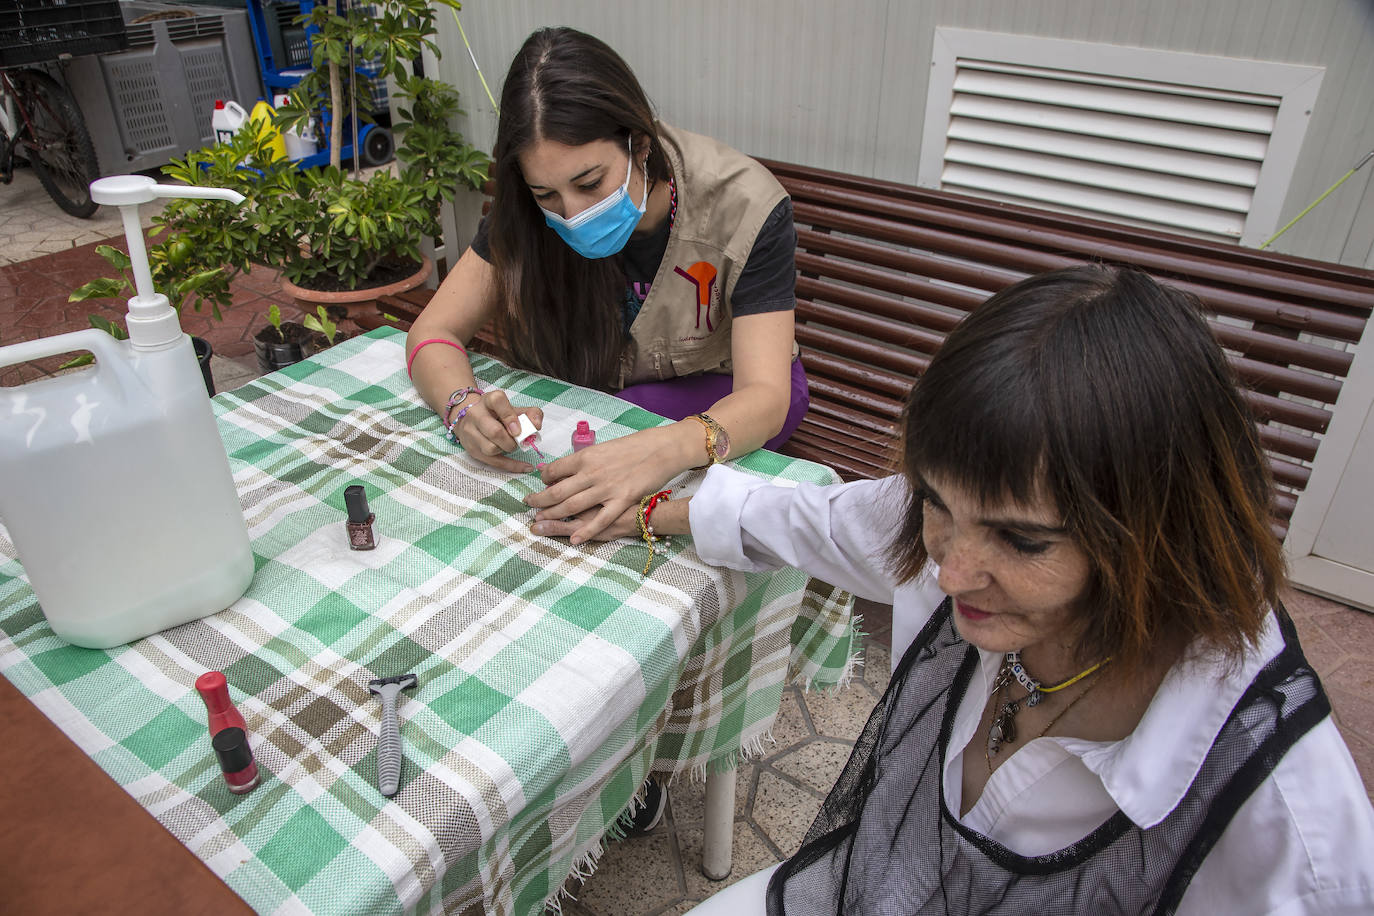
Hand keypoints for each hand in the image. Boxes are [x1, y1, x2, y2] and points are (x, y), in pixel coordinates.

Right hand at [451, 389, 544, 472]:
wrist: (473, 419)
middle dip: (510, 440)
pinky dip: (512, 466)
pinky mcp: (471, 449)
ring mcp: (470, 432)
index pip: (497, 401)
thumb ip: (531, 414)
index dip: (509, 416)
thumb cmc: (498, 414)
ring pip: (490, 448)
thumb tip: (536, 425)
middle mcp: (475, 414)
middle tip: (517, 439)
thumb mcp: (514, 409)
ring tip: (509, 444)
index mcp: (488, 400)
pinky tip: (525, 466)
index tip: (518, 429)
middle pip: (494, 431)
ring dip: (506, 450)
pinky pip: (493, 462)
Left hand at [524, 427, 677, 543]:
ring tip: (540, 521)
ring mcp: (606, 488)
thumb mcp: (604, 448)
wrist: (662, 449)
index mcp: (586, 456)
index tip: (541, 483)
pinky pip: (600, 520)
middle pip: (557, 491)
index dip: (544, 479)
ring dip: (553, 515)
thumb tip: (566, 470)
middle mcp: (591, 472)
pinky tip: (573, 539)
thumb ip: (585, 461)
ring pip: (572, 506)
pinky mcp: (621, 501)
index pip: (555, 469)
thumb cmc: (635, 447)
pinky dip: (586, 531)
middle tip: (529, 504)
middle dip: (540, 500)